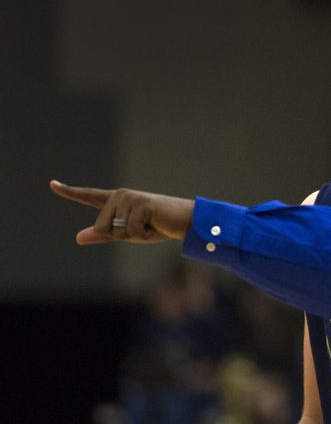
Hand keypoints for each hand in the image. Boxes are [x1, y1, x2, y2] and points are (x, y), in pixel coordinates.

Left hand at [50, 180, 193, 243]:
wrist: (184, 222)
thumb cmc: (158, 227)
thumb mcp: (127, 235)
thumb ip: (104, 235)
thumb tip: (78, 238)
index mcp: (115, 202)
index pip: (88, 196)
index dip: (69, 192)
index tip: (53, 184)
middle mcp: (120, 196)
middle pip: (102, 227)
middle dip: (122, 236)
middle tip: (143, 227)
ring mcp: (130, 198)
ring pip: (117, 230)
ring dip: (136, 236)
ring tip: (152, 225)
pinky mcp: (141, 203)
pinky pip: (132, 230)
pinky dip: (145, 234)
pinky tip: (157, 225)